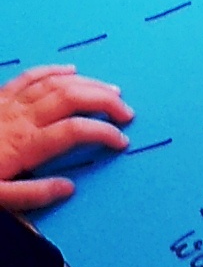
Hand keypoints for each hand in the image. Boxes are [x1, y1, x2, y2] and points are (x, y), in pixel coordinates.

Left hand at [0, 64, 133, 208]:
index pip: (74, 131)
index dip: (103, 132)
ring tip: (112, 90)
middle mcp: (20, 118)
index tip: (122, 141)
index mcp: (24, 145)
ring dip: (87, 84)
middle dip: (104, 101)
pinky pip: (28, 77)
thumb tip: (69, 187)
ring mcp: (8, 104)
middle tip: (127, 111)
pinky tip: (71, 70)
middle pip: (71, 98)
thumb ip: (32, 195)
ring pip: (55, 84)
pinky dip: (52, 71)